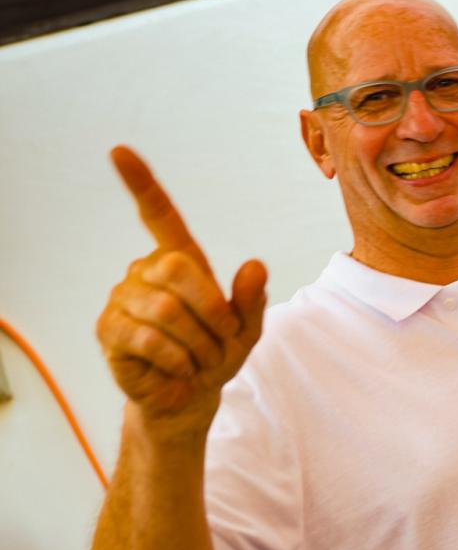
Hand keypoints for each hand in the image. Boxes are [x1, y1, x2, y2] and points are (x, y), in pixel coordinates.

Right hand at [96, 146, 267, 426]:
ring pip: (167, 310)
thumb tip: (255, 265)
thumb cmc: (215, 356)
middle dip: (212, 312)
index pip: (158, 216)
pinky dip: (177, 360)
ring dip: (198, 344)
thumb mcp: (246, 330)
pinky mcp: (109, 330)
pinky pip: (150, 340)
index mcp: (179, 262)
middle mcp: (145, 272)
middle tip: (222, 341)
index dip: (140, 184)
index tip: (119, 151)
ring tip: (199, 360)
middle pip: (177, 269)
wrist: (190, 398)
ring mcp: (123, 299)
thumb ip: (252, 300)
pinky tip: (178, 369)